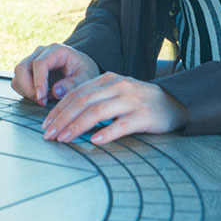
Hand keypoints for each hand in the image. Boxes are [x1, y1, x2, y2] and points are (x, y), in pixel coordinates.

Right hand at [11, 43, 99, 106]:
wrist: (81, 67)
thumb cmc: (83, 71)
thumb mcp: (85, 77)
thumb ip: (72, 84)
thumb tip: (55, 92)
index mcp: (56, 50)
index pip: (40, 64)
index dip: (38, 82)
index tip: (42, 98)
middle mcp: (40, 53)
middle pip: (22, 68)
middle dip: (28, 88)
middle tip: (41, 101)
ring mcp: (32, 60)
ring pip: (17, 75)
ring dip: (26, 91)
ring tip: (43, 100)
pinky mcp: (28, 70)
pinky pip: (18, 81)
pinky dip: (24, 91)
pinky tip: (40, 96)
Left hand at [41, 72, 185, 146]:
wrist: (174, 103)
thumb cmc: (138, 102)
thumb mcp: (115, 95)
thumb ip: (95, 101)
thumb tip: (65, 119)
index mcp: (107, 80)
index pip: (76, 93)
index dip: (59, 110)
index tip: (45, 126)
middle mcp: (117, 86)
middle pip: (83, 101)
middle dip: (62, 119)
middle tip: (49, 135)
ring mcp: (131, 100)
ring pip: (98, 111)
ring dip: (77, 126)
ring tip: (65, 139)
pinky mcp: (144, 115)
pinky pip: (122, 124)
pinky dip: (107, 132)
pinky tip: (94, 141)